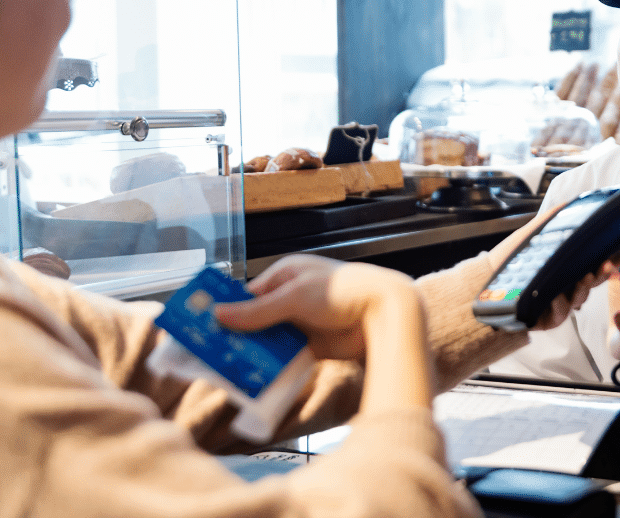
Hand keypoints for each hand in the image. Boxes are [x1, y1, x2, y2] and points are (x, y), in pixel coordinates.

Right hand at [215, 254, 419, 361]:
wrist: (383, 314)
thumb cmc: (343, 292)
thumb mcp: (294, 297)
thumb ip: (257, 311)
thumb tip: (218, 315)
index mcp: (285, 277)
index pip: (246, 295)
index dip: (225, 312)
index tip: (201, 329)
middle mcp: (290, 300)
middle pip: (253, 321)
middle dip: (234, 337)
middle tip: (206, 356)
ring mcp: (300, 324)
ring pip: (266, 342)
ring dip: (250, 355)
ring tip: (222, 371)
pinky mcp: (311, 347)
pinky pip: (283, 358)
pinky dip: (270, 367)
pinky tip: (251, 378)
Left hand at [490, 204, 619, 331]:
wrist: (484, 278)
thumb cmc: (510, 258)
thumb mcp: (532, 235)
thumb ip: (552, 220)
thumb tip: (568, 202)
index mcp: (567, 268)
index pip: (594, 264)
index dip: (608, 260)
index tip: (617, 252)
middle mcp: (565, 286)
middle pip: (592, 282)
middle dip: (602, 273)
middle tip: (607, 264)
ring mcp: (557, 303)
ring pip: (580, 298)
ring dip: (584, 288)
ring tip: (584, 276)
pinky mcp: (546, 318)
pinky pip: (560, 314)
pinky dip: (561, 305)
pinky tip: (557, 297)